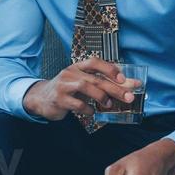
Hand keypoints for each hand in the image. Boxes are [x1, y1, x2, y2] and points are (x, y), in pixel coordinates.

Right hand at [22, 57, 139, 120]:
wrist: (42, 98)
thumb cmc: (68, 90)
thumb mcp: (83, 83)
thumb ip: (104, 83)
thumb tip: (132, 85)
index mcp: (77, 67)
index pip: (94, 62)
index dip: (110, 68)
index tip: (124, 79)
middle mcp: (70, 73)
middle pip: (95, 78)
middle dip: (114, 88)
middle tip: (128, 97)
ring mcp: (63, 86)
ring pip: (85, 87)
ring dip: (101, 96)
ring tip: (108, 104)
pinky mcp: (59, 99)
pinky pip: (76, 104)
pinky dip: (88, 109)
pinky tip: (91, 112)